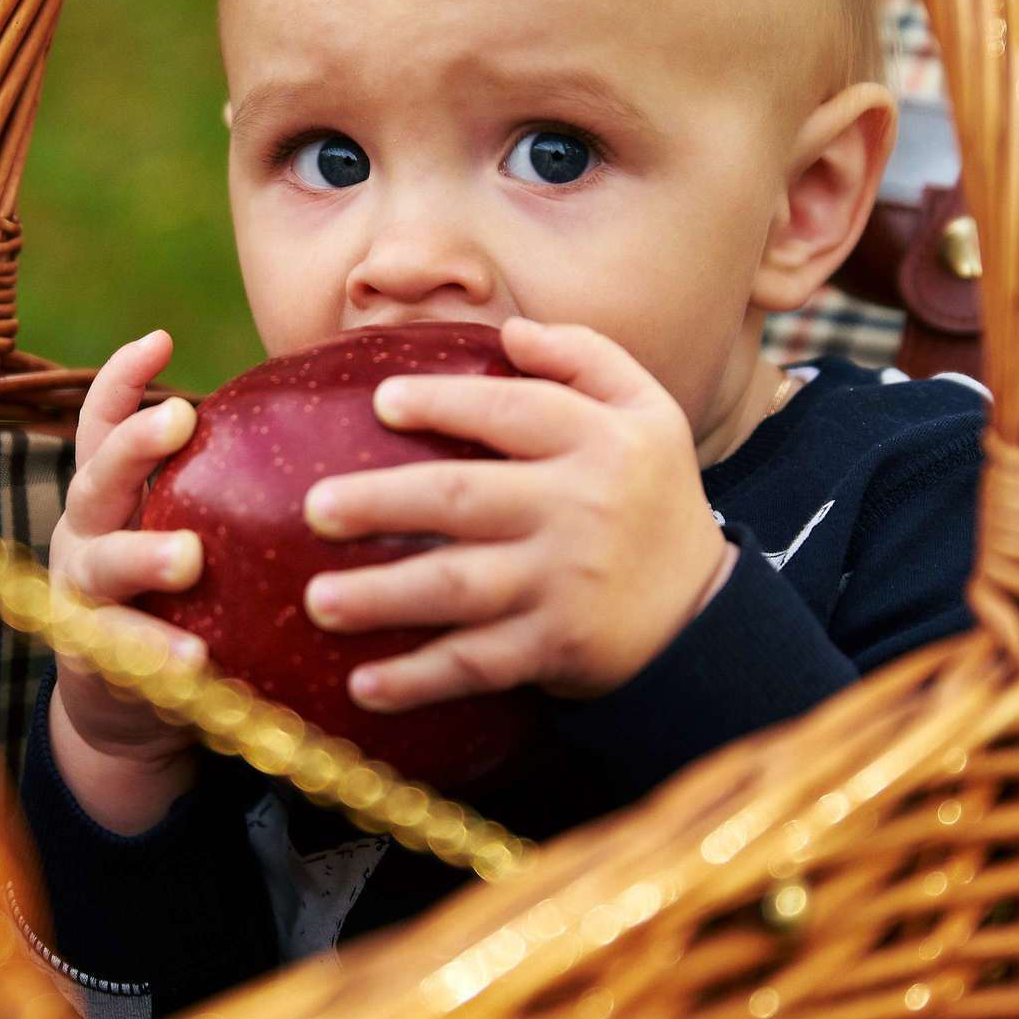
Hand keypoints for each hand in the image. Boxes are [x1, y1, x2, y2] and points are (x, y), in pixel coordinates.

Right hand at [46, 330, 207, 827]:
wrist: (126, 704)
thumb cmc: (180, 594)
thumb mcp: (188, 529)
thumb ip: (227, 483)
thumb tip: (330, 416)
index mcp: (111, 495)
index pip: (105, 424)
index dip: (124, 380)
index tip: (161, 337)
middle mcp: (86, 534)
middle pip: (95, 478)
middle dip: (133, 446)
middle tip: (180, 422)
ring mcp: (82, 598)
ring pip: (102, 566)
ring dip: (143, 556)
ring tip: (188, 558)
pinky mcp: (96, 662)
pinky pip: (123, 656)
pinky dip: (156, 655)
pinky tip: (196, 661)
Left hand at [299, 317, 734, 711]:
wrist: (703, 611)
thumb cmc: (650, 496)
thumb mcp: (647, 412)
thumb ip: (586, 356)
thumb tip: (511, 332)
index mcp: (601, 441)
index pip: (514, 411)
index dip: (446, 403)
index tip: (381, 402)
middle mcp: (580, 509)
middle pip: (464, 498)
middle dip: (382, 501)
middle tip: (315, 507)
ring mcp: (563, 583)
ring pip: (458, 587)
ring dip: (382, 597)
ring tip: (316, 600)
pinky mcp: (555, 648)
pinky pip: (477, 663)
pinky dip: (418, 679)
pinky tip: (362, 687)